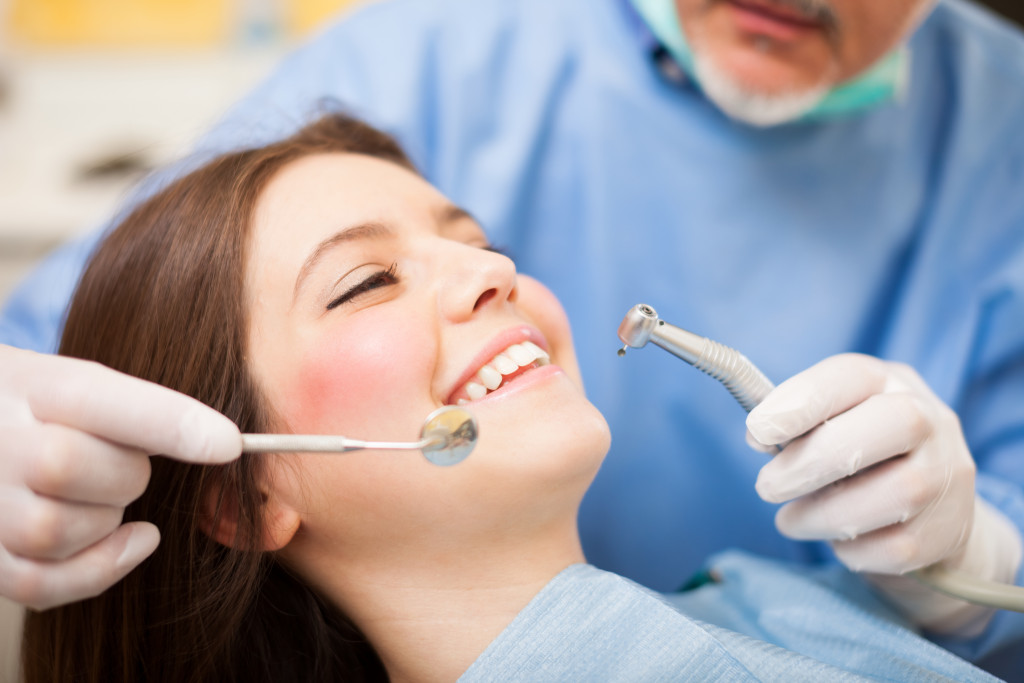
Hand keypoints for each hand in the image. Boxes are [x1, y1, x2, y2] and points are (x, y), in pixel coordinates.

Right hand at [0, 345, 240, 609]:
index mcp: (34, 387)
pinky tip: (130, 541)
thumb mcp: (75, 380)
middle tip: (124, 463)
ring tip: (100, 496)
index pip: (105, 403)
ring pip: (60, 530)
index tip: (229, 444)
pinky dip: (98, 569)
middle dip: (127, 475)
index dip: (173, 426)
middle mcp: (0, 443)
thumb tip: (222, 444)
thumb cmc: (37, 407)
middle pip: (79, 470)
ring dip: (105, 521)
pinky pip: (40, 582)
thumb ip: (138, 407)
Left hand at [746, 353, 1021, 631]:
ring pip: (897, 494)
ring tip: (790, 519)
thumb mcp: (832, 421)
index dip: (804, 400)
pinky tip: (835, 540)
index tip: (759, 428)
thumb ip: (794, 424)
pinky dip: (852, 549)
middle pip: (893, 424)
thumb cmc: (862, 453)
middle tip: (767, 486)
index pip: (855, 374)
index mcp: (889, 382)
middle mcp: (932, 421)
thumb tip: (759, 435)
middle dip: (814, 460)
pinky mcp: (946, 531)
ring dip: (824, 514)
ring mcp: (947, 476)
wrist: (933, 507)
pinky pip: (897, 547)